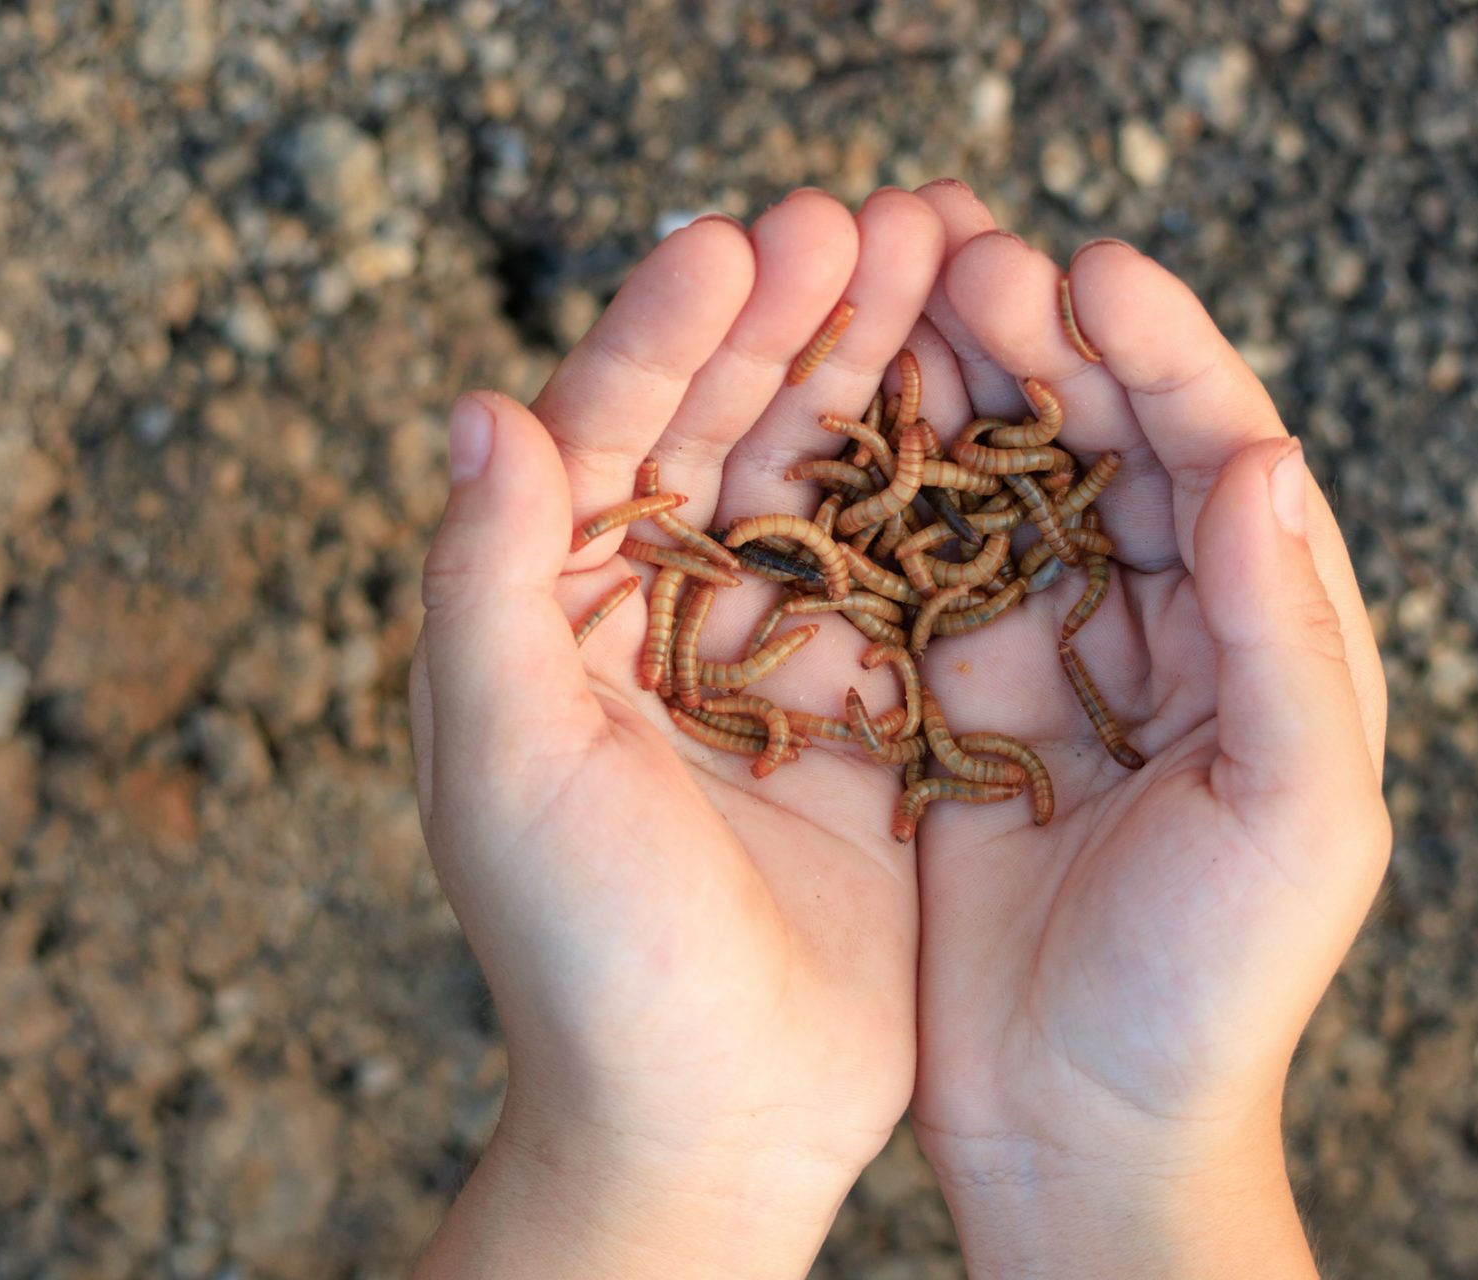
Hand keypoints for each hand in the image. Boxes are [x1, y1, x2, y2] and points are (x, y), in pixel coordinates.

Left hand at [408, 190, 949, 1277]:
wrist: (708, 1117)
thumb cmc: (583, 960)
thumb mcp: (510, 771)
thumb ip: (482, 590)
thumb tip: (473, 409)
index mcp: (557, 610)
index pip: (609, 429)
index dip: (670, 328)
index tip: (748, 239)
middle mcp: (661, 610)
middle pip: (730, 425)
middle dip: (800, 317)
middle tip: (883, 216)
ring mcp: (773, 651)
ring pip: (830, 478)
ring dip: (884, 370)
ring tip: (959, 267)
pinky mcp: (870, 706)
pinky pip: (912, 569)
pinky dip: (950, 483)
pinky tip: (1004, 406)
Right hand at [903, 182, 1390, 1277]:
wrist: (1084, 1131)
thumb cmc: (1216, 996)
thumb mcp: (1294, 820)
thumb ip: (1290, 640)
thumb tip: (1268, 459)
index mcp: (1272, 639)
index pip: (1226, 455)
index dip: (1166, 356)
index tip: (1091, 273)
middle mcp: (1166, 626)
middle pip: (1108, 443)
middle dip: (1048, 341)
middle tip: (963, 250)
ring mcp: (1051, 654)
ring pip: (1008, 484)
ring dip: (958, 385)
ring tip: (892, 289)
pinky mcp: (954, 697)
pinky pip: (921, 568)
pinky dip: (888, 487)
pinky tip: (837, 415)